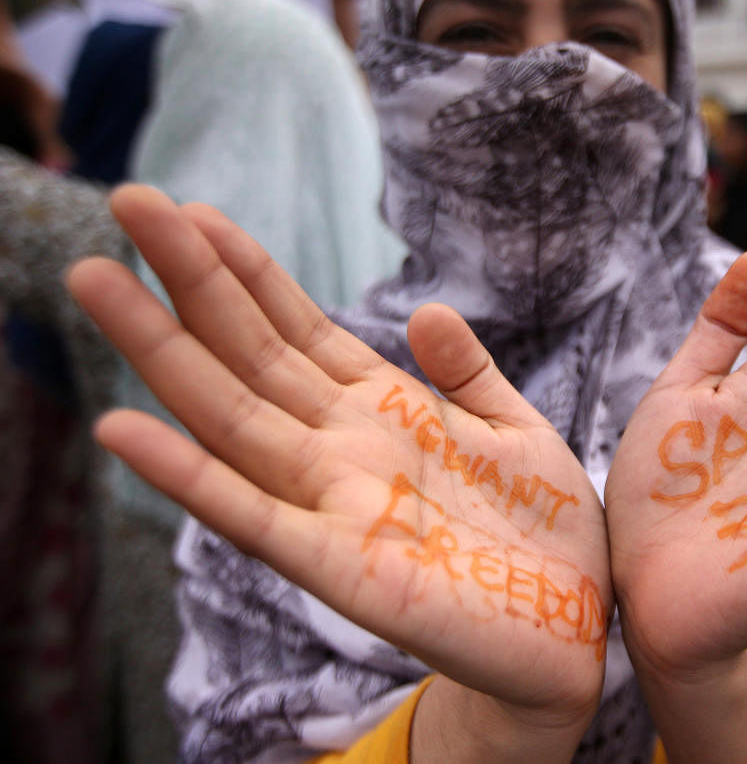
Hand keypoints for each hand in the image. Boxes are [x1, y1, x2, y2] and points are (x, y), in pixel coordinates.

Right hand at [67, 188, 609, 733]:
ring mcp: (332, 504)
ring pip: (231, 414)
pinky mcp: (339, 567)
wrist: (574, 625)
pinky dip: (187, 475)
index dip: (248, 270)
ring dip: (161, 351)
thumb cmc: (542, 529)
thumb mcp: (516, 430)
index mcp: (385, 409)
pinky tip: (124, 428)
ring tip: (94, 278)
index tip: (196, 209)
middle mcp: (342, 448)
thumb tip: (424, 307)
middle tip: (126, 199)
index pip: (298, 326)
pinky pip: (250, 516)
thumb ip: (468, 372)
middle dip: (188, 280)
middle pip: (249, 353)